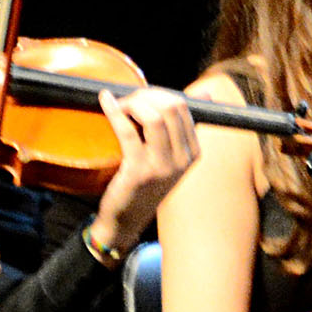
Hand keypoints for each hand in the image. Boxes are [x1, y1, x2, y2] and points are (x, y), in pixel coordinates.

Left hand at [87, 86, 202, 249]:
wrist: (126, 219)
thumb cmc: (145, 183)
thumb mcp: (169, 156)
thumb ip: (178, 126)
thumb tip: (205, 91)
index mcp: (193, 151)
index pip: (183, 106)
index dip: (159, 94)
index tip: (141, 96)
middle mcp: (182, 159)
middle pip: (171, 107)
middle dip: (146, 95)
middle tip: (128, 100)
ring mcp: (163, 167)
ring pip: (153, 117)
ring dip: (133, 103)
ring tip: (119, 106)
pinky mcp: (139, 172)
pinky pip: (128, 131)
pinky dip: (114, 112)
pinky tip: (106, 102)